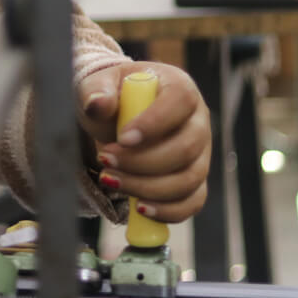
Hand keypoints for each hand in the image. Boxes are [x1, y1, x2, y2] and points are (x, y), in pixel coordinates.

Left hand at [76, 61, 210, 222]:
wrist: (117, 116)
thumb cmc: (113, 97)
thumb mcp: (98, 87)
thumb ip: (95, 91)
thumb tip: (98, 104)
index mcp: (179, 87)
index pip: (180, 102)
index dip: (154, 123)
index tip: (122, 139)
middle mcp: (198, 120)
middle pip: (186, 148)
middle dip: (142, 162)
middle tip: (105, 160)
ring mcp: (202, 152)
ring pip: (189, 179)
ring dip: (148, 187)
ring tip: (110, 180)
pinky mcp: (195, 178)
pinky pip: (193, 201)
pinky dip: (167, 210)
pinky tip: (139, 208)